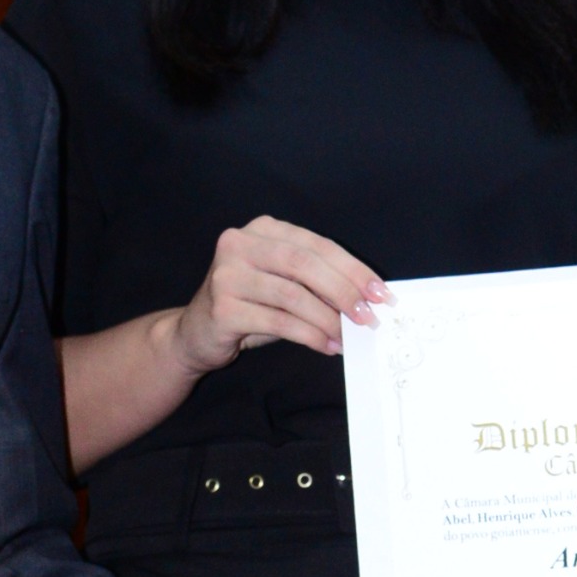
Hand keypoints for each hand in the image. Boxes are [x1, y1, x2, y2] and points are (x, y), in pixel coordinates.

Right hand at [173, 218, 384, 377]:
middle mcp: (241, 244)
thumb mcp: (284, 286)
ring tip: (349, 336)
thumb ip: (316, 284)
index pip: (317, 245)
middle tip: (370, 317)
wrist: (195, 334)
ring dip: (329, 319)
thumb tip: (365, 299)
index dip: (353, 268)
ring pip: (293, 295)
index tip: (381, 292)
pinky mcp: (222, 308)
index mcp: (263, 230)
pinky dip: (310, 336)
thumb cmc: (248, 308)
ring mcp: (227, 275)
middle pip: (305, 264)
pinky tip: (327, 346)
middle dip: (344, 291)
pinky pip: (278, 321)